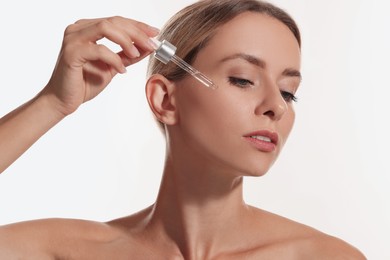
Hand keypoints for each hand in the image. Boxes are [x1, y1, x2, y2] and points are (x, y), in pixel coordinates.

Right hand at [41, 16, 158, 115]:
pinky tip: (121, 70)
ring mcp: (73, 39)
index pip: (117, 21)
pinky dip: (114, 59)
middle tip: (152, 44)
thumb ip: (128, 56)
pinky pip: (99, 50)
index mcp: (88, 28)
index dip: (138, 26)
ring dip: (127, 41)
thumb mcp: (114, 66)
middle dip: (137, 32)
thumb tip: (148, 47)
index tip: (155, 33)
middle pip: (114, 21)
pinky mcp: (71, 52)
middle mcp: (79, 29)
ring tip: (137, 54)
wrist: (64, 100)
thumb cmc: (85, 82)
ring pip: (106, 28)